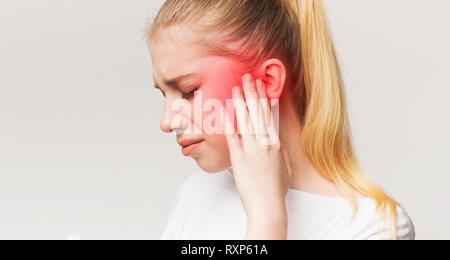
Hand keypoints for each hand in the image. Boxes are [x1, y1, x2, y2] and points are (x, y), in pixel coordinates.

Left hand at [222, 73, 291, 239]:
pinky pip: (232, 134)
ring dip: (240, 101)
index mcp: (275, 143)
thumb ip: (280, 151)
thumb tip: (275, 142)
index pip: (269, 114)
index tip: (261, 86)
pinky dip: (228, 120)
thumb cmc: (276, 189)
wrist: (267, 204)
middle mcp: (264, 142)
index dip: (264, 98)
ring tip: (237, 86)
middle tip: (249, 77)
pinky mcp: (238, 157)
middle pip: (257, 112)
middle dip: (252, 92)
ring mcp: (251, 148)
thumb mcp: (284, 166)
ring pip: (245, 118)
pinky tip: (224, 109)